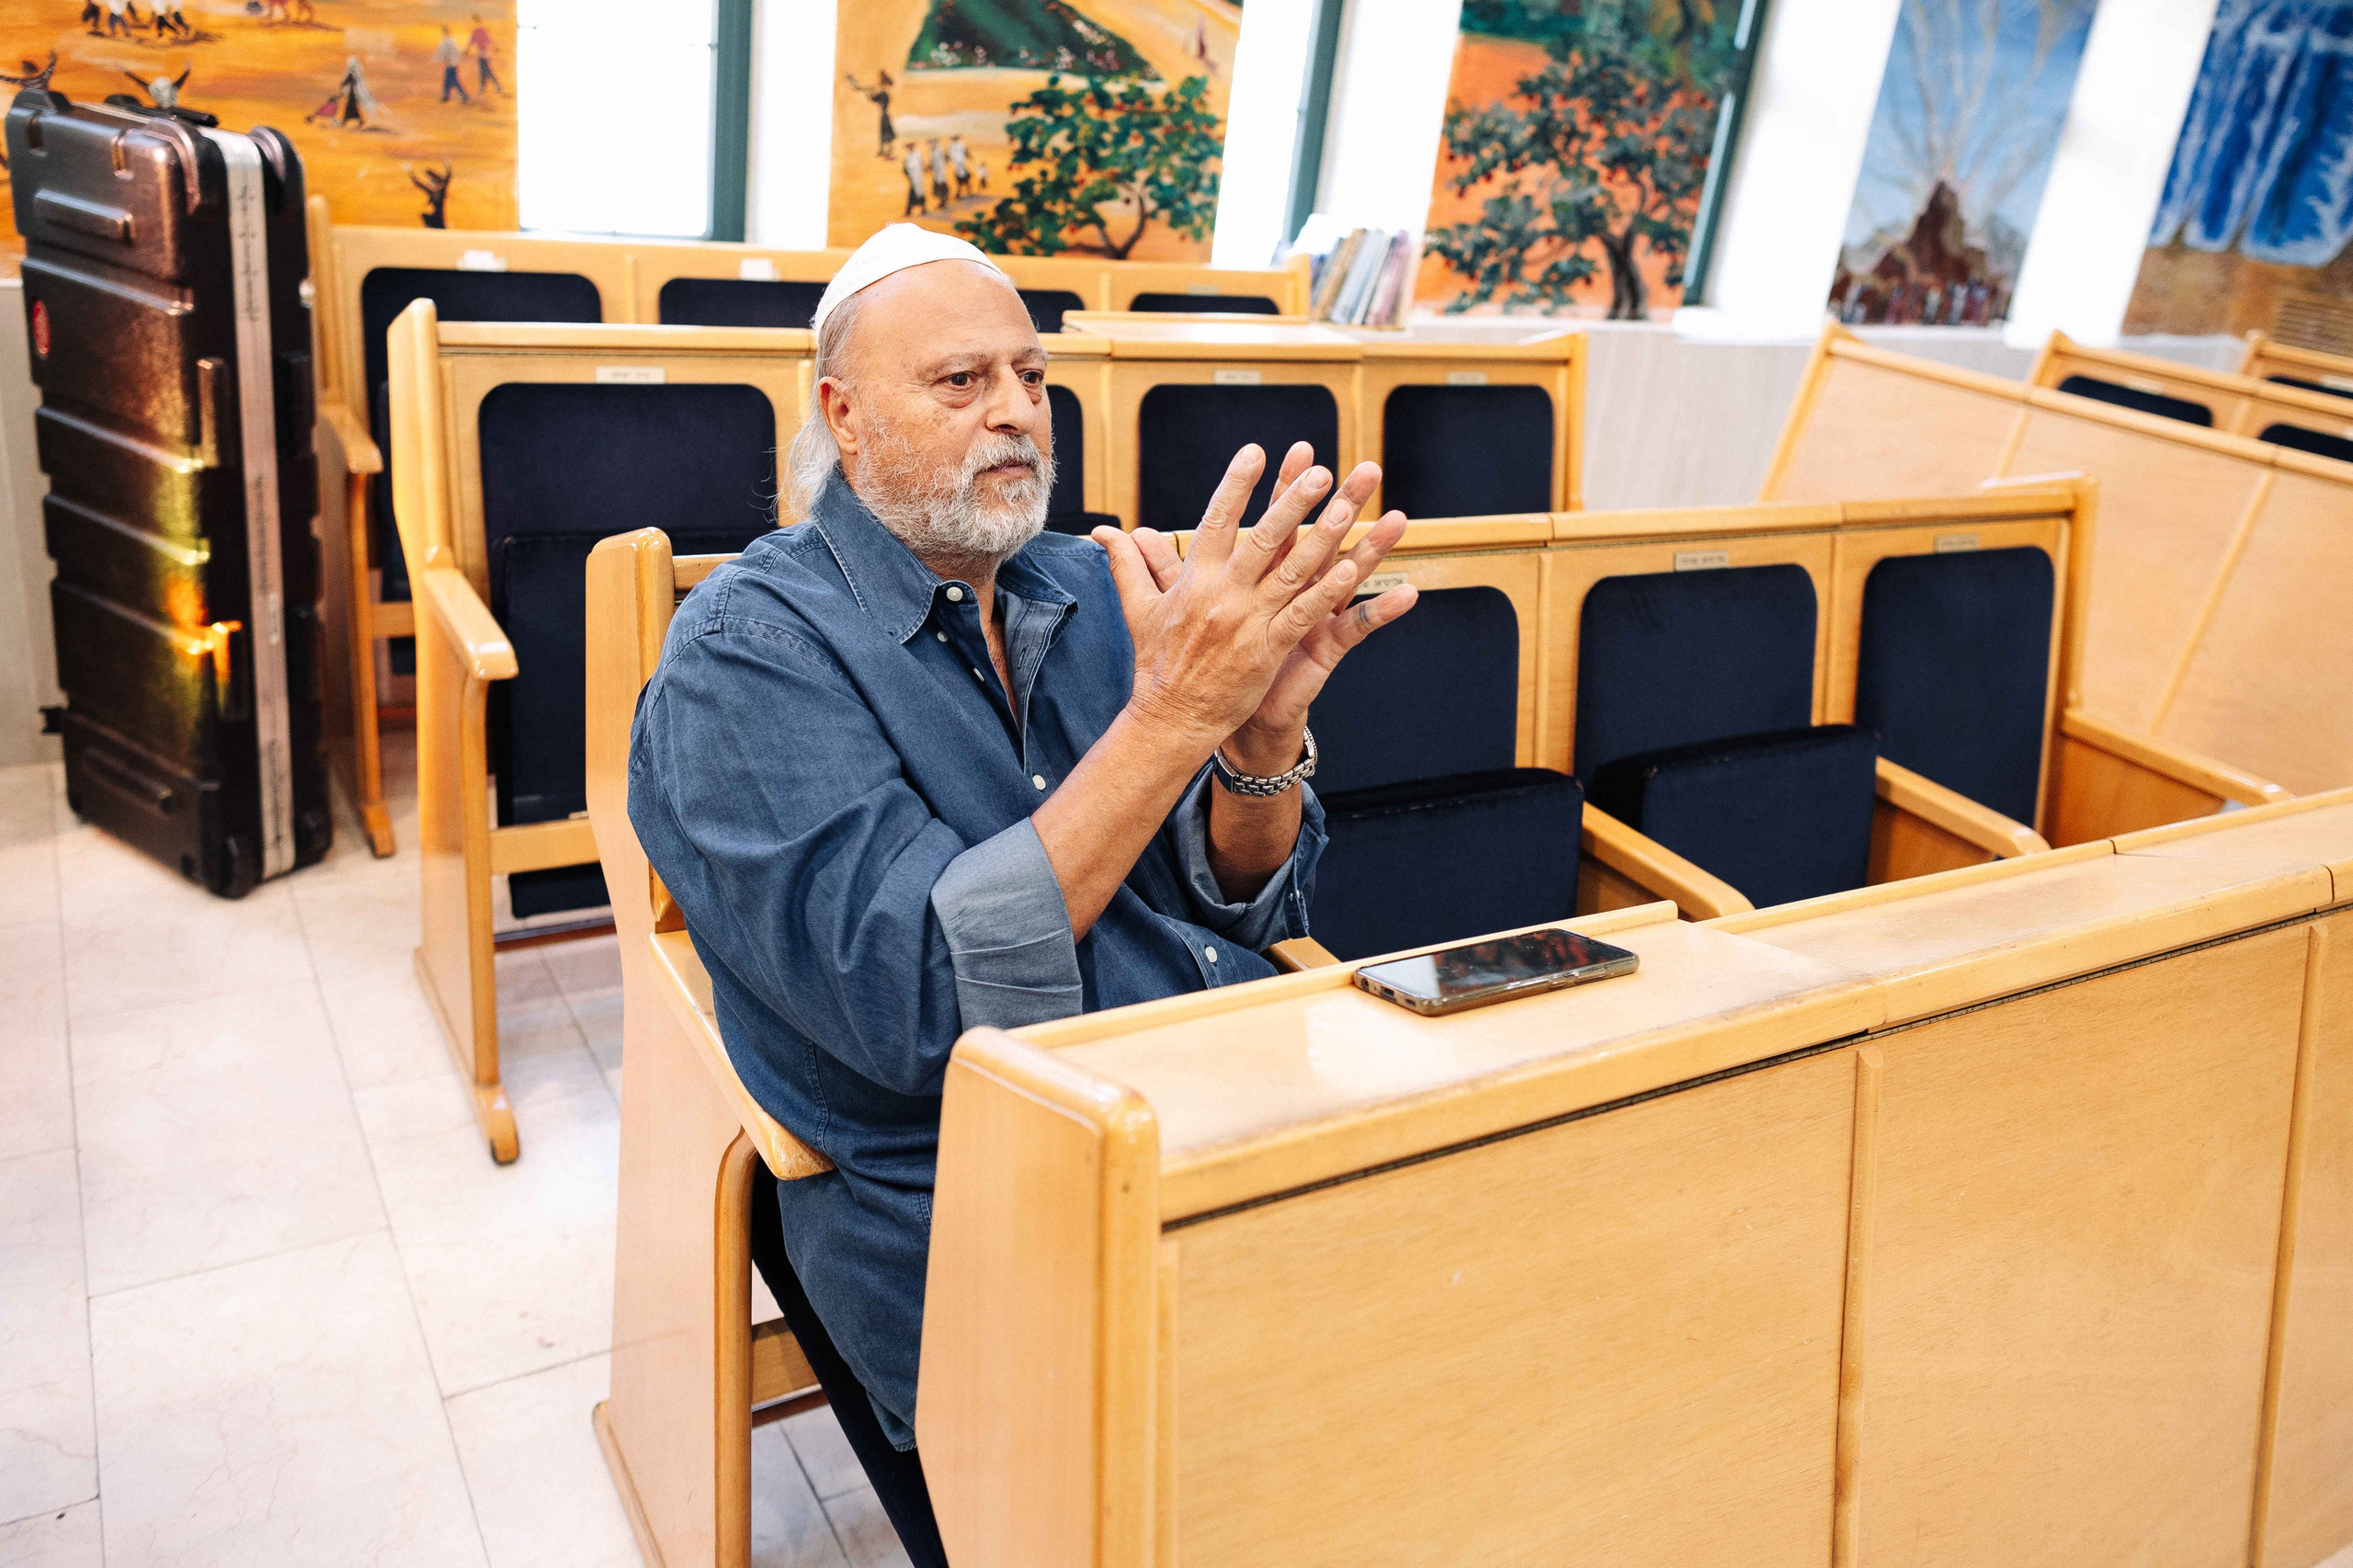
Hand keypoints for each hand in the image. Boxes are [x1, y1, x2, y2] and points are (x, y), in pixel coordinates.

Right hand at [1092, 443, 1374, 757]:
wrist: (1172, 718)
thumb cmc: (1157, 663)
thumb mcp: (1138, 609)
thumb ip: (1127, 564)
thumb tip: (1102, 532)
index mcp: (1195, 580)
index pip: (1217, 521)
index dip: (1237, 485)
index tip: (1255, 451)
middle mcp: (1223, 594)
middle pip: (1262, 538)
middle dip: (1292, 501)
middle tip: (1317, 470)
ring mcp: (1248, 621)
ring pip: (1291, 571)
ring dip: (1321, 536)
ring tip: (1345, 506)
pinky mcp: (1268, 649)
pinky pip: (1303, 614)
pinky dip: (1327, 592)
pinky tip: (1350, 569)